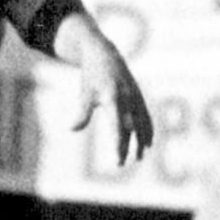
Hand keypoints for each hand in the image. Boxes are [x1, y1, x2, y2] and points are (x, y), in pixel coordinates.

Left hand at [70, 40, 153, 165]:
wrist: (105, 54)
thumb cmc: (92, 76)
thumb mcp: (84, 92)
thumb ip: (81, 112)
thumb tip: (72, 129)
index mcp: (113, 97)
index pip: (117, 127)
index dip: (118, 145)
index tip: (117, 160)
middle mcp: (127, 97)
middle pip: (130, 127)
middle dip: (128, 147)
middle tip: (121, 165)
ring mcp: (135, 96)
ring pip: (142, 122)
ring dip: (142, 140)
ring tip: (140, 157)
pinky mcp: (138, 95)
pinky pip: (146, 115)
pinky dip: (148, 129)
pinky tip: (147, 143)